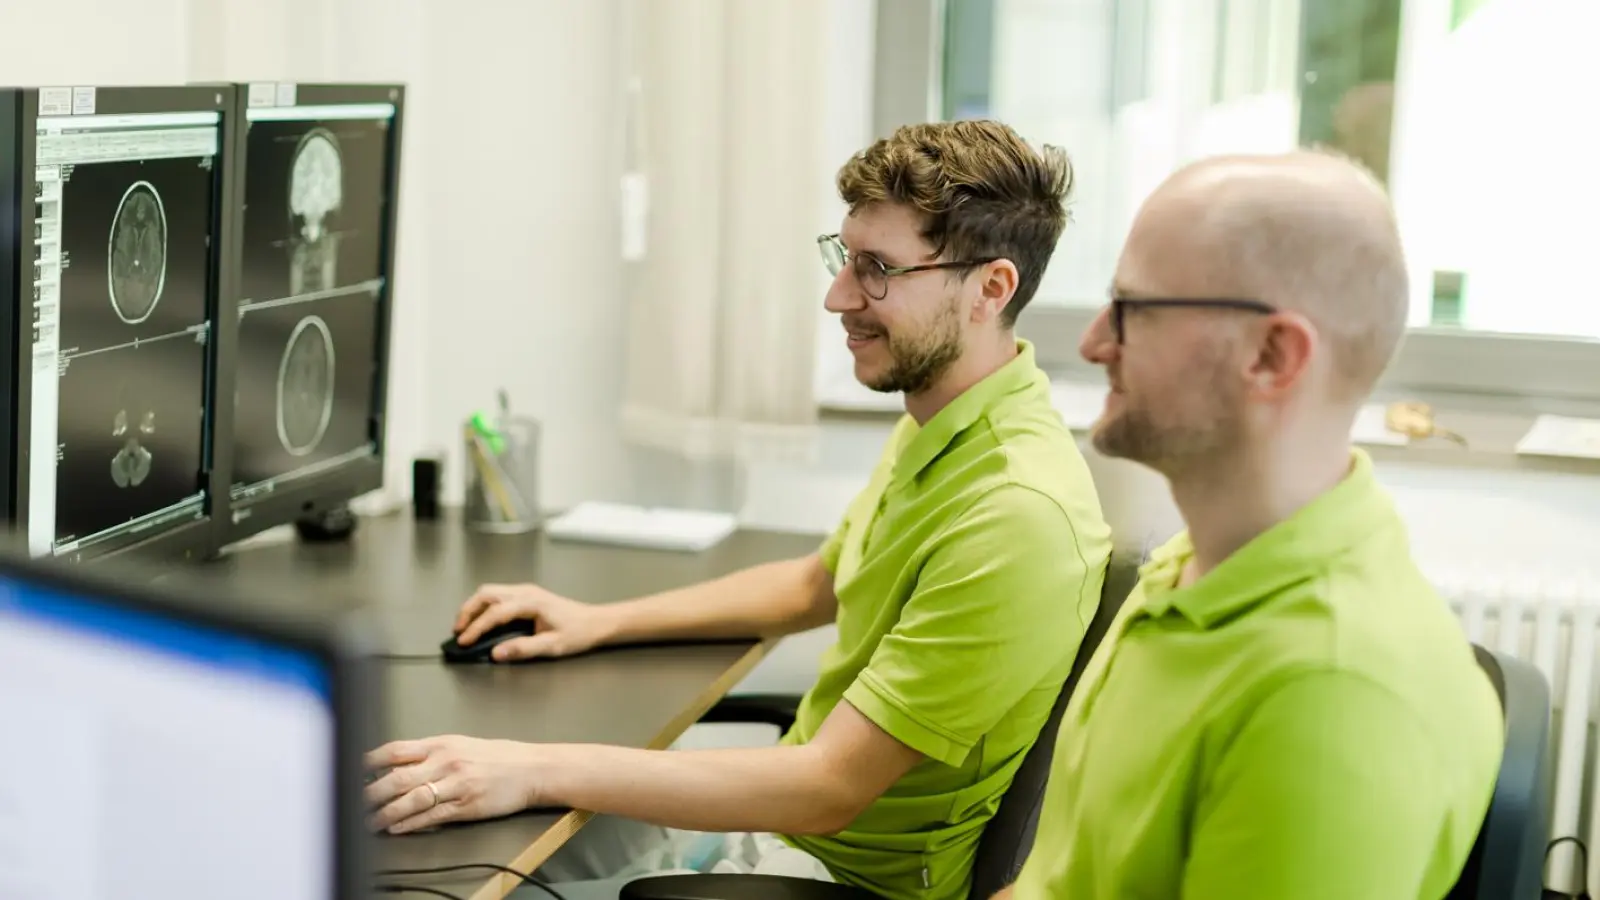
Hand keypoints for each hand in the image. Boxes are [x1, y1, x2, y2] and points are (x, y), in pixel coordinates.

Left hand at [365, 735, 544, 833]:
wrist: (533, 768)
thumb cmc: (499, 757)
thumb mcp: (461, 745)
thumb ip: (429, 753)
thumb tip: (394, 765)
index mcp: (442, 744)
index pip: (395, 750)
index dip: (369, 761)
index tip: (351, 770)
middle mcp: (446, 762)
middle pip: (397, 778)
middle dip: (370, 792)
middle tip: (351, 801)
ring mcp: (455, 785)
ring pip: (411, 800)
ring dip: (386, 813)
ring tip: (369, 821)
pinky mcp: (465, 806)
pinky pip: (431, 817)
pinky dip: (410, 824)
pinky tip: (396, 828)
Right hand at [454, 582, 612, 661]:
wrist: (596, 622)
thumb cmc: (578, 633)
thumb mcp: (552, 646)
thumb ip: (523, 649)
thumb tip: (496, 653)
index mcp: (532, 602)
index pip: (495, 612)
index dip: (476, 627)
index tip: (463, 641)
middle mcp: (526, 591)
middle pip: (487, 594)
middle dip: (468, 611)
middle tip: (458, 632)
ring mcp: (526, 590)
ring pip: (490, 591)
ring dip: (474, 607)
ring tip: (464, 626)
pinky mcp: (526, 594)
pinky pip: (498, 595)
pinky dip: (483, 605)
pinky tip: (480, 619)